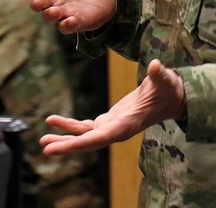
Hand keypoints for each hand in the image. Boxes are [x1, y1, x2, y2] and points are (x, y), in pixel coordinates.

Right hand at [22, 0, 114, 33]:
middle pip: (35, 4)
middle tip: (44, 0)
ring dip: (50, 15)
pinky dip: (66, 25)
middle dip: (36, 3)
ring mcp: (62, 10)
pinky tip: (72, 19)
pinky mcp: (75, 21)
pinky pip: (65, 27)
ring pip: (48, 17)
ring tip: (58, 10)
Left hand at [40, 59, 185, 154]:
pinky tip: (54, 121)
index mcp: (127, 125)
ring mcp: (112, 127)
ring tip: (43, 138)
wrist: (171, 98)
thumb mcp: (165, 81)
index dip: (80, 143)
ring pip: (84, 136)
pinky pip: (86, 127)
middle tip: (45, 148)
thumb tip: (156, 66)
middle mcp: (117, 130)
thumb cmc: (169, 90)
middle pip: (88, 142)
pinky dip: (70, 125)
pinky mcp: (109, 121)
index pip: (101, 137)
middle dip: (67, 146)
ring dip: (64, 138)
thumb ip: (160, 75)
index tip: (63, 149)